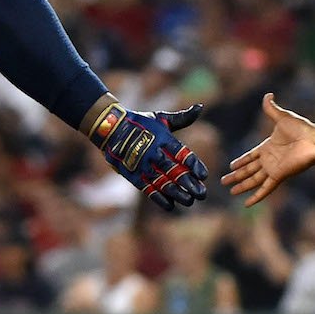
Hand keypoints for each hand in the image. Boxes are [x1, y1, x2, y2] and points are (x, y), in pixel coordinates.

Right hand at [89, 102, 208, 211]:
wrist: (110, 128)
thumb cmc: (140, 122)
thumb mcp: (161, 118)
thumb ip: (182, 118)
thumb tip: (200, 107)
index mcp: (163, 139)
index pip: (182, 154)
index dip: (194, 165)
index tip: (204, 176)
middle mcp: (154, 152)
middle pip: (174, 171)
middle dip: (189, 184)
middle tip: (202, 194)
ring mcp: (142, 165)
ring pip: (162, 182)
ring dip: (177, 194)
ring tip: (189, 201)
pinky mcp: (132, 174)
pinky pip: (147, 188)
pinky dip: (158, 198)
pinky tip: (170, 206)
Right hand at [223, 93, 314, 207]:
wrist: (314, 141)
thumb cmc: (301, 129)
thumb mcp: (282, 117)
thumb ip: (271, 108)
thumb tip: (268, 95)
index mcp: (268, 147)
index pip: (250, 156)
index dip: (240, 161)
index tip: (231, 166)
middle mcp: (269, 160)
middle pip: (248, 170)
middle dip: (236, 176)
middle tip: (224, 181)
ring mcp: (273, 169)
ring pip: (253, 180)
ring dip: (241, 186)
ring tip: (230, 191)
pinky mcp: (278, 176)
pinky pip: (265, 188)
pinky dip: (256, 196)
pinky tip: (247, 204)